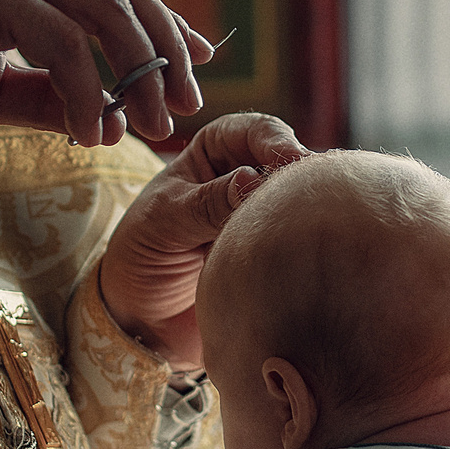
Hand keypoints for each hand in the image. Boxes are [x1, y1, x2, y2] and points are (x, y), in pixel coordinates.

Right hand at [0, 0, 210, 146]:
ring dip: (136, 70)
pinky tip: (92, 131)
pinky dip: (87, 89)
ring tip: (149, 126)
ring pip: (100, 7)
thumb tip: (112, 117)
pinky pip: (58, 40)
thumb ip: (49, 95)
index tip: (198, 65)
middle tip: (183, 106)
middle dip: (163, 46)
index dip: (162, 21)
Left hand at [98, 112, 308, 365]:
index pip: (254, 130)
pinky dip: (306, 240)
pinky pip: (301, 239)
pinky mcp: (277, 251)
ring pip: (300, 200)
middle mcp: (247, 176)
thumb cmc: (141, 256)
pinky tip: (308, 250)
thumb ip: (205, 202)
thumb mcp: (163, 223)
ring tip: (305, 225)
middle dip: (299, 174)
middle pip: (289, 162)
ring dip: (304, 209)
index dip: (275, 139)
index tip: (290, 159)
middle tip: (308, 193)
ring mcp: (265, 215)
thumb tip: (252, 180)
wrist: (144, 318)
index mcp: (214, 152)